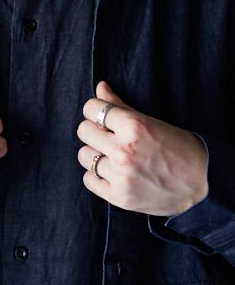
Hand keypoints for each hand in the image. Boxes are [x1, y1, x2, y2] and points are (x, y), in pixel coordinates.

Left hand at [77, 81, 208, 216]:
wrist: (201, 184)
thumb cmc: (178, 148)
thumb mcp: (151, 121)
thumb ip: (120, 105)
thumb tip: (100, 87)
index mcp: (134, 126)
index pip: (91, 108)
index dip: (95, 110)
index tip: (103, 116)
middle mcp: (124, 150)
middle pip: (83, 131)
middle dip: (94, 130)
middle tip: (108, 136)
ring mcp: (121, 175)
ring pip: (83, 155)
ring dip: (94, 153)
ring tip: (111, 155)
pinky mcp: (120, 197)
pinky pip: (88, 179)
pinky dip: (96, 175)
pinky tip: (111, 172)